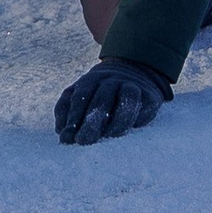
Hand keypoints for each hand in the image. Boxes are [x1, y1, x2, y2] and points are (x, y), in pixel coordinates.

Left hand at [54, 57, 172, 144]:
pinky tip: (131, 129)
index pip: (80, 97)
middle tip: (83, 141)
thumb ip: (66, 110)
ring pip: (126, 100)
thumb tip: (61, 133)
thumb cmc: (99, 91)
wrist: (135, 71)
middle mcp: (111, 80)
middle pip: (101, 99)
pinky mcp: (150, 95)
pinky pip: (144, 105)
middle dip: (91, 122)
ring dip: (117, 120)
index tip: (66, 138)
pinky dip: (138, 117)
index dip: (73, 118)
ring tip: (108, 136)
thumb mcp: (81, 94)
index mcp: (90, 80)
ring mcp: (131, 85)